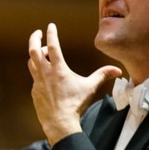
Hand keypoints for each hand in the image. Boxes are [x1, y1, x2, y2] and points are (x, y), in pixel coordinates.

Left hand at [28, 23, 121, 144]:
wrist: (60, 123)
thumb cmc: (75, 105)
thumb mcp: (90, 88)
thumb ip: (102, 76)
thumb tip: (117, 71)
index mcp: (58, 69)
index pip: (52, 45)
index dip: (51, 33)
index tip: (50, 26)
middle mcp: (45, 73)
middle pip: (34, 50)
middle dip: (35, 38)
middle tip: (37, 32)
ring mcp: (38, 83)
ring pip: (31, 63)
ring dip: (35, 56)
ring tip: (41, 54)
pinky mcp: (35, 92)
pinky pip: (34, 78)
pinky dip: (38, 73)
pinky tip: (45, 77)